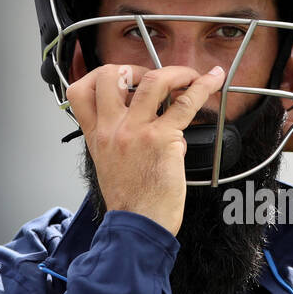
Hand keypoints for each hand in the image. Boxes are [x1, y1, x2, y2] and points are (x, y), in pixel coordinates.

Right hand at [66, 63, 225, 235]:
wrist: (138, 226)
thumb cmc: (131, 204)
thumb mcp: (112, 167)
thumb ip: (127, 142)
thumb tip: (163, 129)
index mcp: (96, 136)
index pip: (79, 92)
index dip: (98, 76)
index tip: (121, 79)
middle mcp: (112, 129)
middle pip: (112, 75)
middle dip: (136, 67)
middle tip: (154, 76)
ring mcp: (136, 131)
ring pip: (153, 81)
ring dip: (176, 72)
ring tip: (190, 75)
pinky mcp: (162, 139)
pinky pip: (185, 103)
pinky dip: (202, 87)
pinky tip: (212, 80)